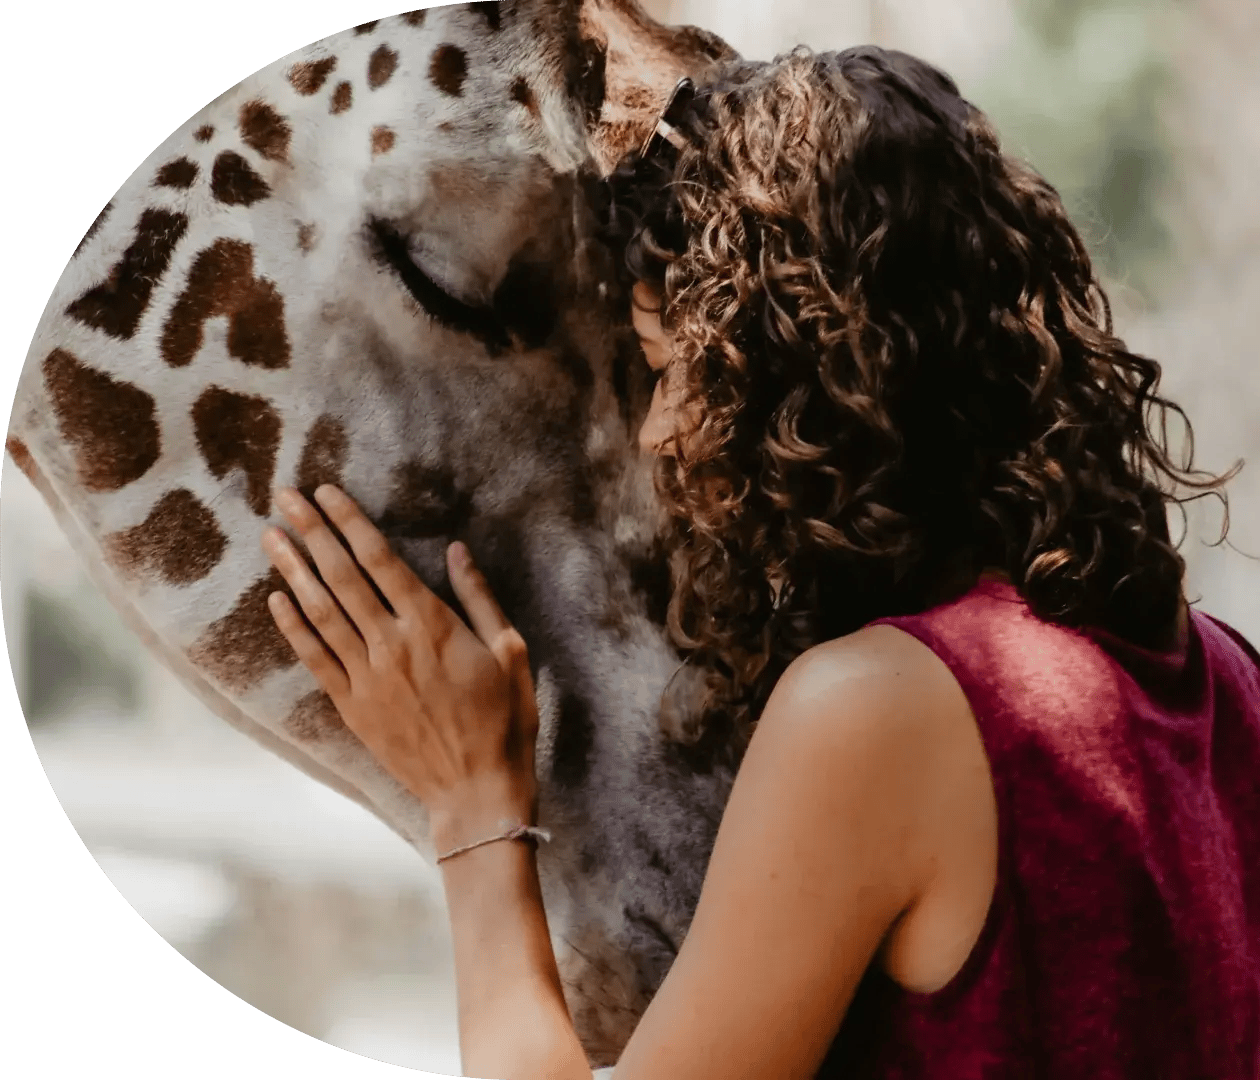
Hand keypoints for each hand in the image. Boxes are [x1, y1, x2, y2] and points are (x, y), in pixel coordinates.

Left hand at [261, 485, 538, 849]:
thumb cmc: (504, 720)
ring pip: (321, 612)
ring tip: (270, 536)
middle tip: (284, 497)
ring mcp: (368, 677)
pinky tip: (276, 599)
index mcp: (432, 625)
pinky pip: (315, 658)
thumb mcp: (511, 651)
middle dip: (311, 532)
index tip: (326, 492)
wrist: (476, 791)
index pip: (381, 559)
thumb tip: (456, 550)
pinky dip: (293, 627)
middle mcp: (392, 644)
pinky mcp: (353, 706)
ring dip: (292, 570)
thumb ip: (479, 597)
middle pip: (342, 576)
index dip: (350, 521)